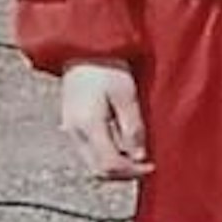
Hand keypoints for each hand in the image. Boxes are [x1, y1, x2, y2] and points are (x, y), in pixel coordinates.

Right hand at [59, 59, 153, 179]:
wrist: (83, 48)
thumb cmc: (106, 66)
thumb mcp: (126, 94)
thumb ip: (132, 127)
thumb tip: (138, 155)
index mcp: (88, 126)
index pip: (109, 165)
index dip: (133, 171)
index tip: (151, 166)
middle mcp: (75, 132)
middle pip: (98, 170)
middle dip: (124, 173)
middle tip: (145, 164)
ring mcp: (70, 129)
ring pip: (92, 162)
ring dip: (115, 165)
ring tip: (136, 154)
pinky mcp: (71, 124)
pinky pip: (88, 151)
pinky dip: (106, 154)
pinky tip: (122, 144)